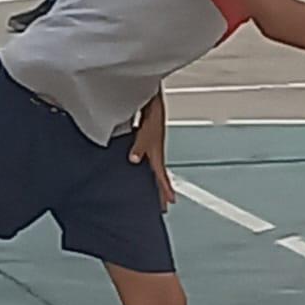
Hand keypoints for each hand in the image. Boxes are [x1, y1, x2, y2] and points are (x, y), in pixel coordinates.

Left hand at [129, 95, 175, 209]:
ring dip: (154, 179)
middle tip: (165, 205)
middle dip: (162, 190)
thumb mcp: (144, 133)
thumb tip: (134, 159)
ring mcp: (151, 147)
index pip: (162, 176)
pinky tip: (137, 166)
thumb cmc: (151, 115)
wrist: (152, 99)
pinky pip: (146, 158)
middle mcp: (155, 152)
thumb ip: (139, 147)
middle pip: (159, 175)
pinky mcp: (145, 140)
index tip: (170, 203)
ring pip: (153, 167)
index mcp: (157, 153)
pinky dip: (145, 166)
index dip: (165, 189)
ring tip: (155, 190)